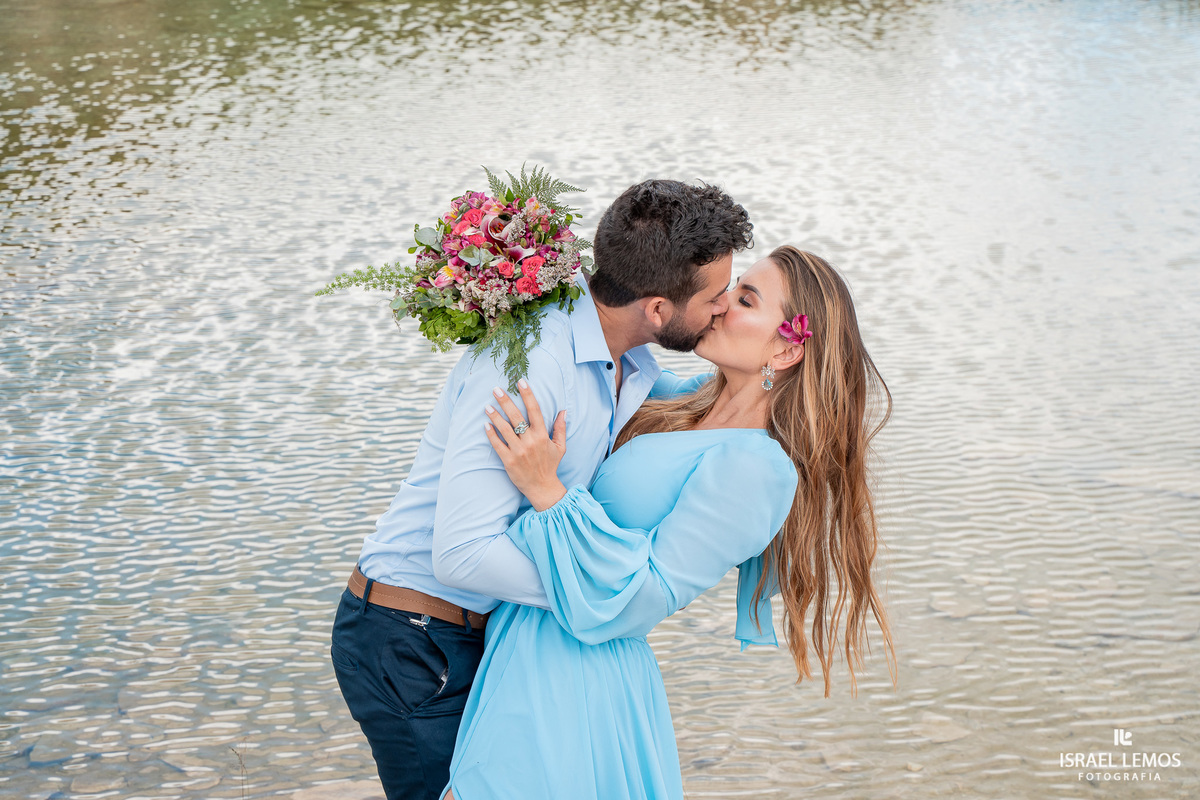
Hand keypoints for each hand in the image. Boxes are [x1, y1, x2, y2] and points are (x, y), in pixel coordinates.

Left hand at [484, 380, 567, 511]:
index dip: (528, 394)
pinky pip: (498, 445)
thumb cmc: (550, 466)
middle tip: (496, 389)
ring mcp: (519, 451)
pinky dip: (491, 435)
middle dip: (505, 401)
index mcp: (543, 435)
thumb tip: (563, 411)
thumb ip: (560, 428)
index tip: (521, 382)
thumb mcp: (560, 447)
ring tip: (487, 406)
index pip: (535, 410)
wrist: (542, 488)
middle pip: (516, 416)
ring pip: (505, 429)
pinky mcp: (509, 461)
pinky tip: (486, 425)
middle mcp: (530, 441)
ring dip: (495, 416)